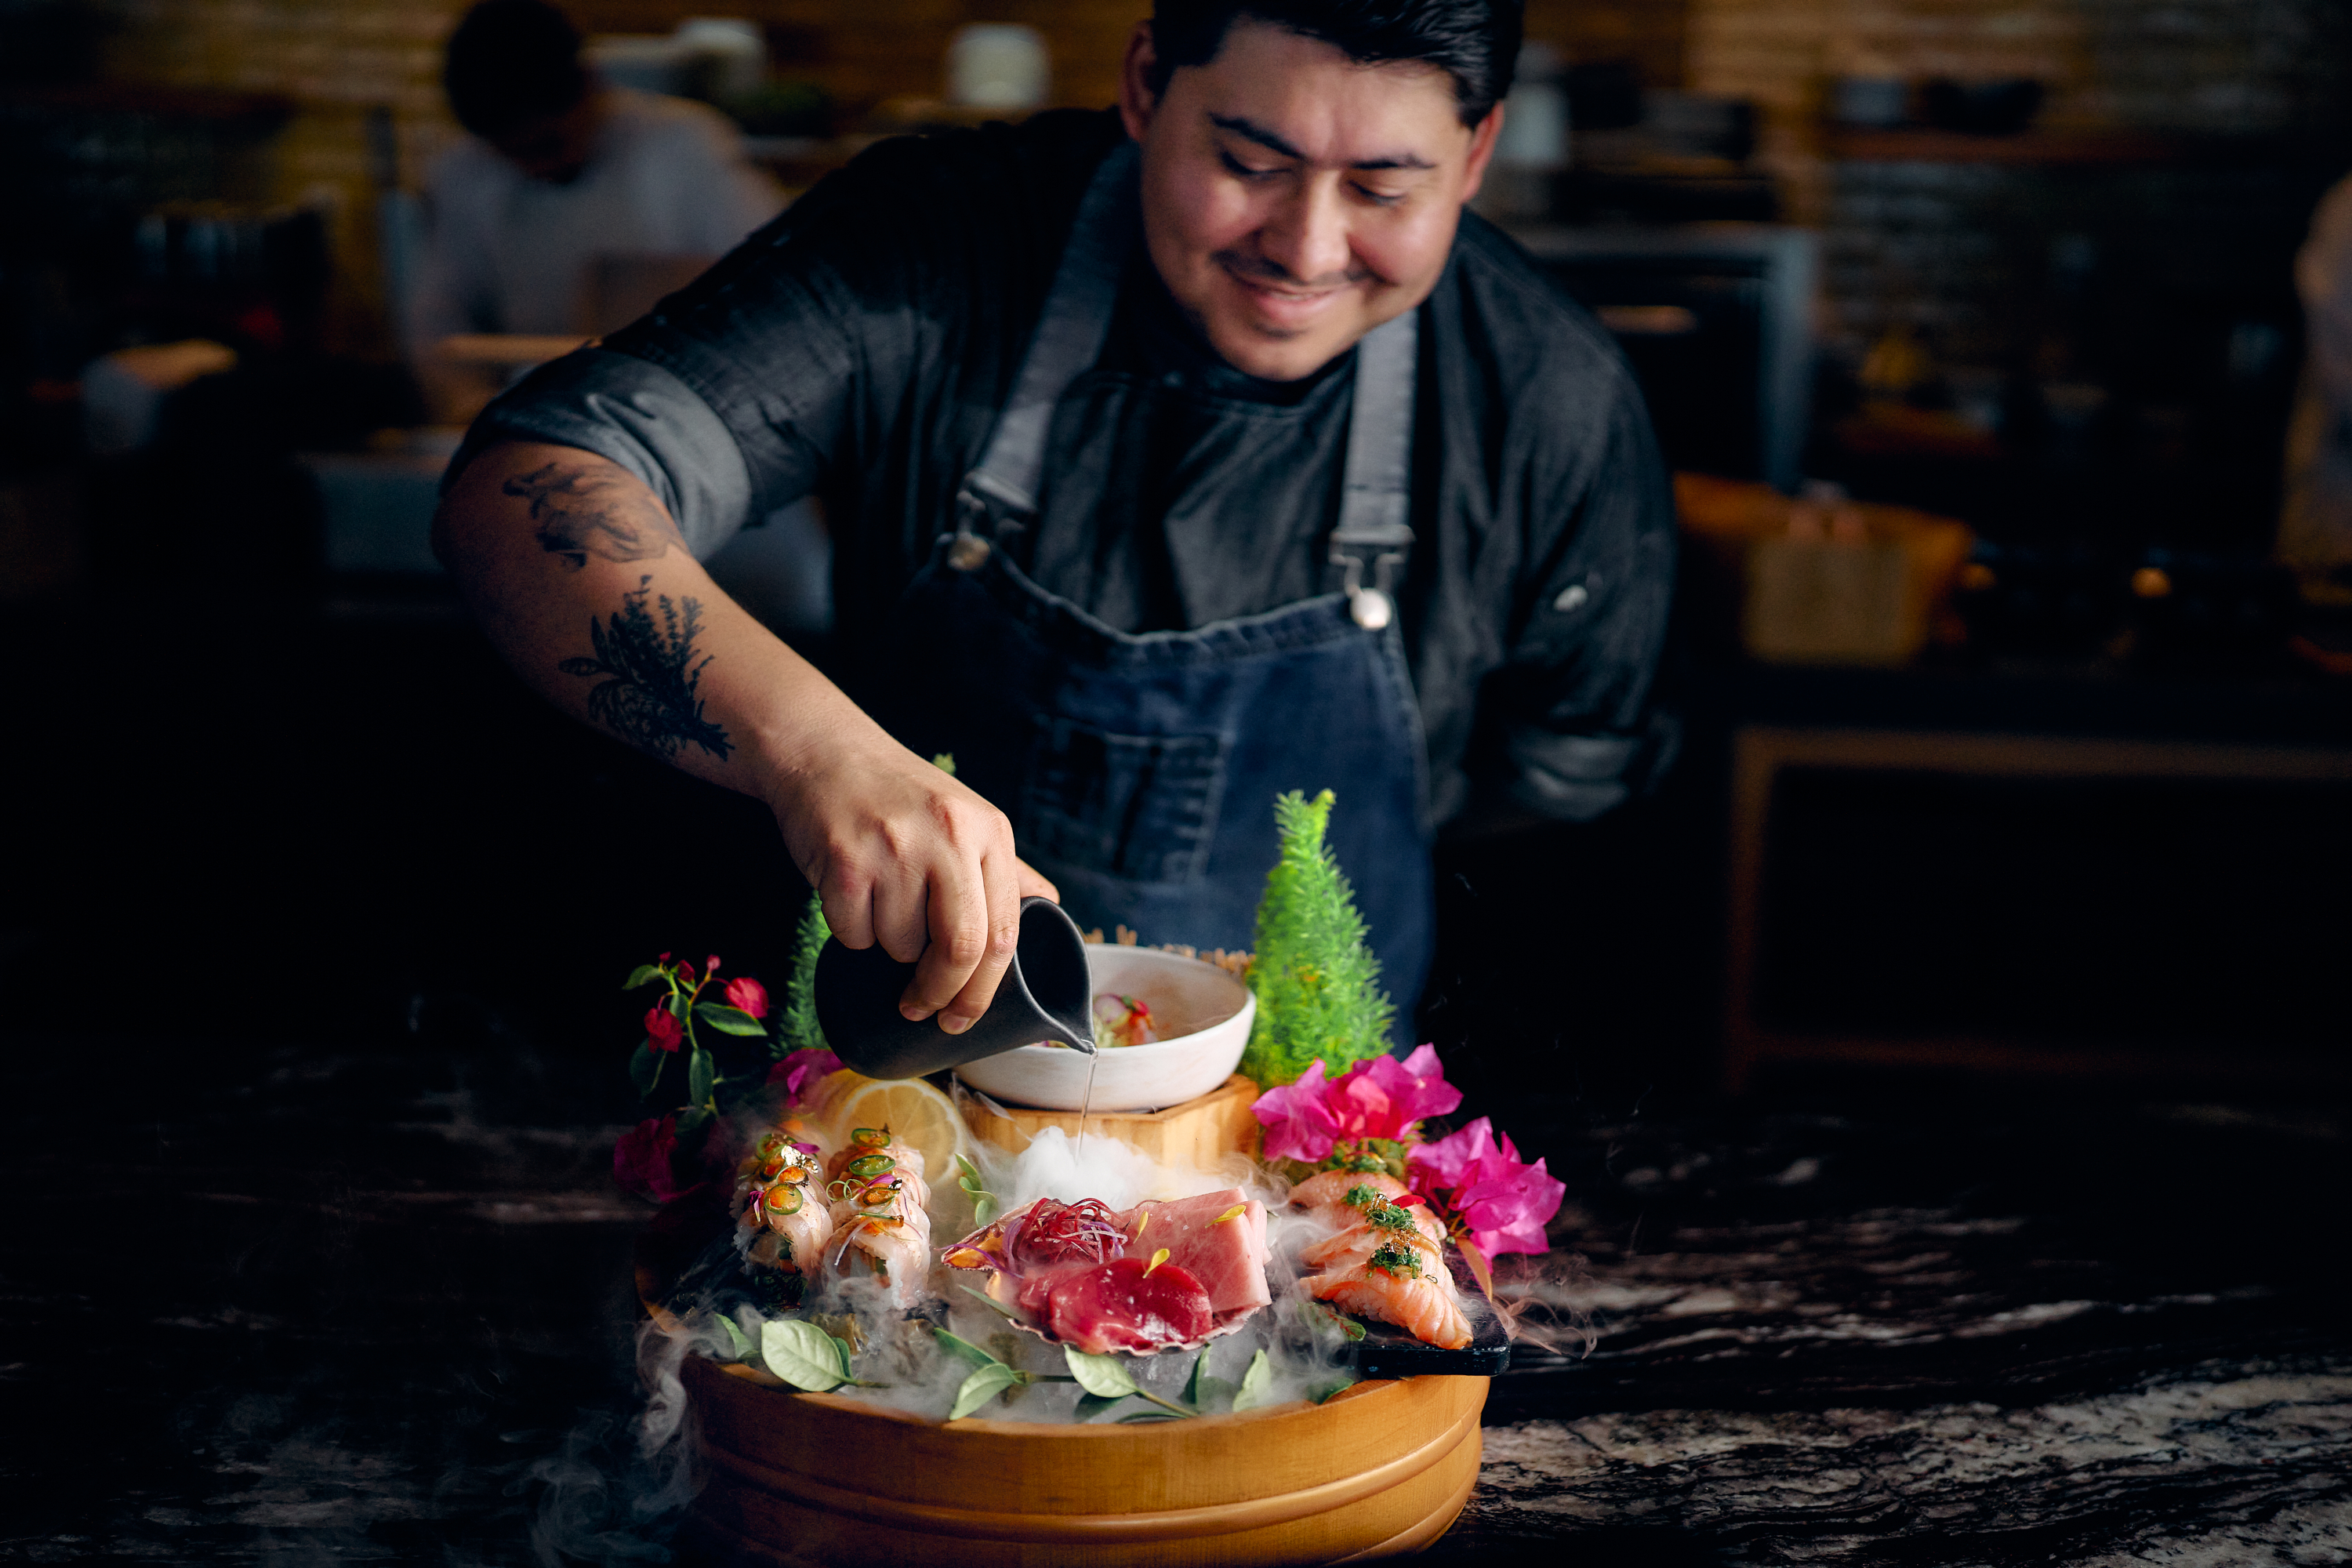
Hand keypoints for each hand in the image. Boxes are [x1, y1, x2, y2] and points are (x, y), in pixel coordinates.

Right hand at [767, 726, 1059, 1034]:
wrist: (824, 751)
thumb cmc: (898, 797)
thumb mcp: (965, 819)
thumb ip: (1004, 869)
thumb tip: (1049, 909)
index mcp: (989, 832)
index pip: (1003, 934)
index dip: (984, 990)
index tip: (963, 1016)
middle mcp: (950, 837)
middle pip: (960, 951)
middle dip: (942, 995)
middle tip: (924, 1010)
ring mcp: (896, 848)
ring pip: (900, 947)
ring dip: (888, 949)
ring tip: (879, 905)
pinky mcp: (846, 860)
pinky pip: (853, 935)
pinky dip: (851, 933)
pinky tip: (851, 894)